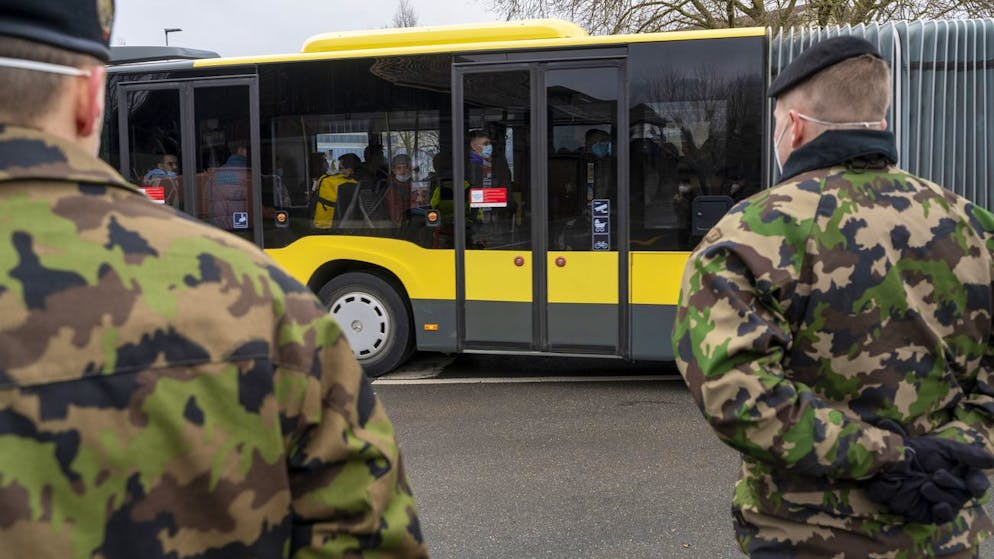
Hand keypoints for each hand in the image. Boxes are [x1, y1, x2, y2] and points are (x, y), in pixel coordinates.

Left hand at [865, 419, 993, 523]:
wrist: (883, 461)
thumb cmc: (911, 450)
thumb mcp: (940, 447)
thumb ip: (966, 454)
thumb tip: (993, 460)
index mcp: (958, 471)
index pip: (976, 480)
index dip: (977, 483)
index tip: (975, 486)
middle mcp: (951, 487)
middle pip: (964, 493)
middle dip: (954, 484)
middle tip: (937, 475)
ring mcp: (939, 500)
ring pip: (953, 505)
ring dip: (943, 496)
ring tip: (926, 486)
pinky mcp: (925, 511)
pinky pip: (941, 518)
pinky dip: (942, 513)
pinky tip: (938, 506)